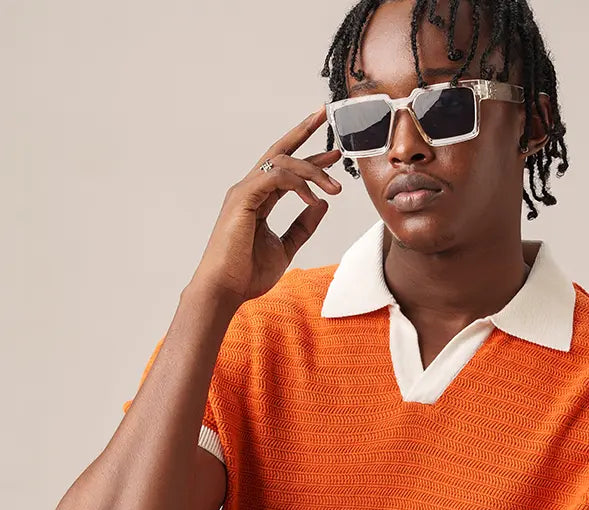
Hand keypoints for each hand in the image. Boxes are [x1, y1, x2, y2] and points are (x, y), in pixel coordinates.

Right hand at [188, 105, 342, 306]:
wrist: (225, 289)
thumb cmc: (247, 273)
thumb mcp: (285, 247)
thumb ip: (303, 226)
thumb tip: (322, 205)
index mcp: (258, 199)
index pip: (285, 169)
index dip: (309, 158)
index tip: (333, 154)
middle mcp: (249, 188)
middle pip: (279, 151)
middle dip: (302, 131)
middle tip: (324, 115)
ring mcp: (244, 191)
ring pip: (282, 162)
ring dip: (313, 171)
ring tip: (336, 188)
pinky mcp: (243, 198)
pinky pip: (275, 176)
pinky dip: (298, 183)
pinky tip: (314, 198)